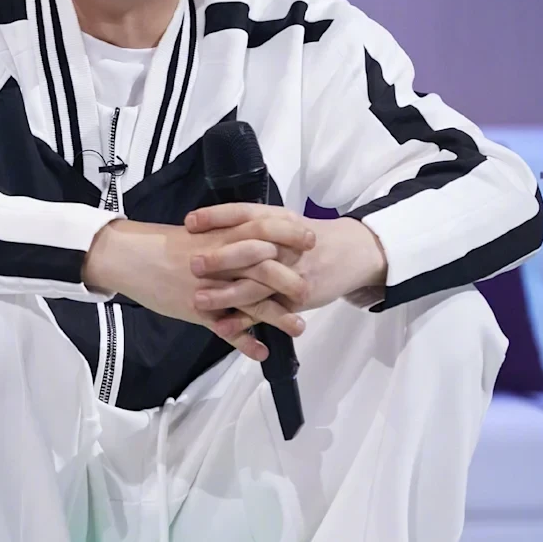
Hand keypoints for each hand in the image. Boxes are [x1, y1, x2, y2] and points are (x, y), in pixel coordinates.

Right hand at [82, 218, 309, 361]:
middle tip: (310, 291)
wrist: (130, 257)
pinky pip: (226, 329)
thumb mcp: (201, 233)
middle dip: (292, 280)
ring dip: (277, 317)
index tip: (312, 240)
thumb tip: (258, 236)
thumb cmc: (165, 245)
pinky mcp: (198, 310)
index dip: (291, 233)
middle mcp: (222, 261)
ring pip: (251, 302)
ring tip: (299, 328)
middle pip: (265, 268)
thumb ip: (230, 236)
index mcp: (223, 236)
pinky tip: (261, 353)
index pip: (265, 229)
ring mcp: (211, 287)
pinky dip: (244, 343)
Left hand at [185, 205, 386, 343]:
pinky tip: (221, 328)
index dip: (217, 217)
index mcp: (278, 220)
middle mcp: (284, 245)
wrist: (352, 253)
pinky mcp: (294, 299)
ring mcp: (291, 274)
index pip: (245, 213)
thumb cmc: (309, 239)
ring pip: (256, 285)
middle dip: (221, 258)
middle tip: (192, 263)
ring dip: (226, 294)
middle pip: (251, 250)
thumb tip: (210, 228)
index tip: (190, 223)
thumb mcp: (285, 222)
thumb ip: (253, 225)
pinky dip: (243, 322)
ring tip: (198, 300)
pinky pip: (266, 312)